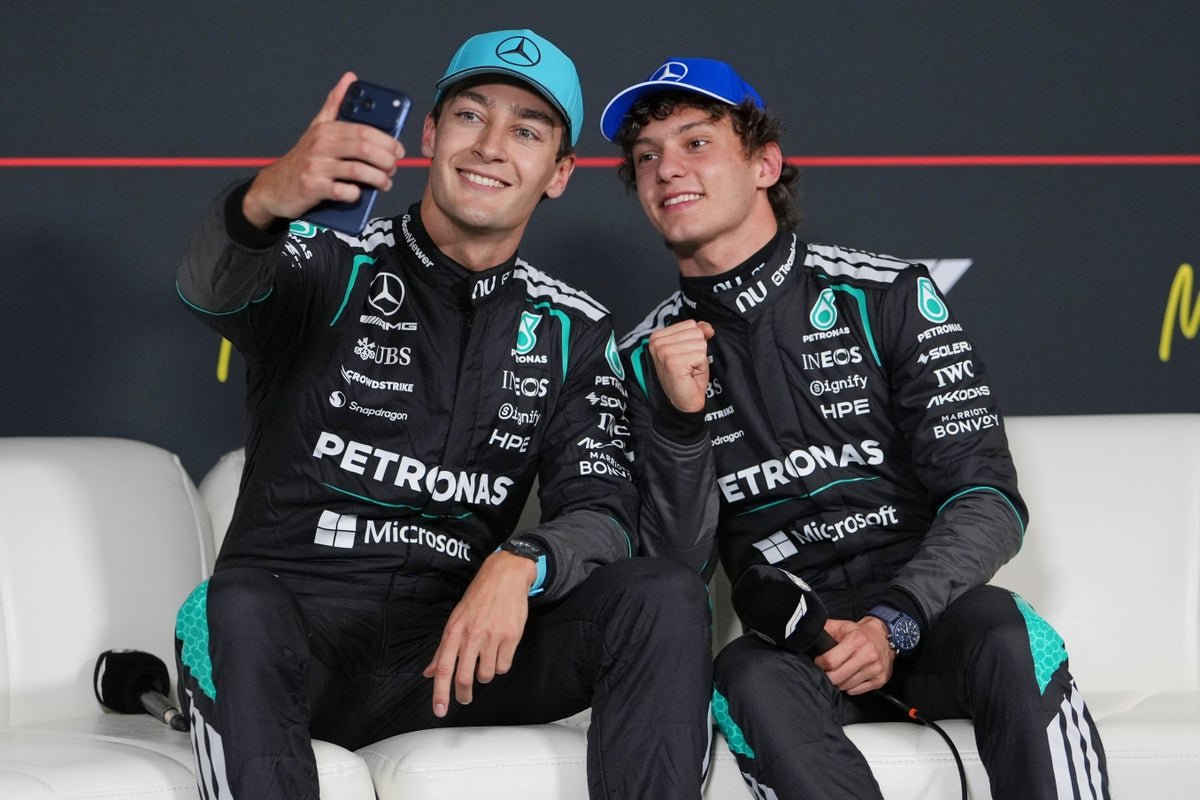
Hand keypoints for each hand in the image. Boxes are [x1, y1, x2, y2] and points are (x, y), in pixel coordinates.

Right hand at [242, 71, 405, 229]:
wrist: (275, 186)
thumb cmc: (304, 158)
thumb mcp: (318, 128)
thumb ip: (335, 104)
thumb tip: (350, 78)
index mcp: (327, 129)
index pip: (365, 130)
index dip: (387, 141)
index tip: (398, 151)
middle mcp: (320, 145)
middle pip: (364, 149)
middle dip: (386, 161)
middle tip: (393, 169)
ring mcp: (316, 166)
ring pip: (358, 170)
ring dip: (378, 179)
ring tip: (385, 183)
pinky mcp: (312, 187)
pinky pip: (342, 191)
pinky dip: (355, 194)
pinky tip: (359, 194)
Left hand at [423, 551, 536, 716]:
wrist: (505, 576)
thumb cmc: (479, 597)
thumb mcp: (455, 619)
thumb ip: (443, 649)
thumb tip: (429, 672)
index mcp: (454, 631)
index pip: (443, 668)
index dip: (440, 693)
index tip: (439, 710)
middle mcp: (471, 635)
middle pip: (464, 677)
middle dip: (463, 694)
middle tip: (464, 698)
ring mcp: (492, 636)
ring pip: (487, 675)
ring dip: (485, 674)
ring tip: (486, 660)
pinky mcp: (511, 636)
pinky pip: (504, 666)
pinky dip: (501, 664)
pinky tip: (499, 652)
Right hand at [647, 320, 714, 412]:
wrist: (684, 402)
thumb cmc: (688, 376)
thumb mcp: (692, 348)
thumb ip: (698, 333)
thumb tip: (707, 328)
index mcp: (658, 336)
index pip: (690, 324)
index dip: (694, 340)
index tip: (685, 355)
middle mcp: (658, 342)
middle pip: (696, 332)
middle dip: (698, 349)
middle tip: (688, 364)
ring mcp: (664, 352)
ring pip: (700, 343)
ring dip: (699, 359)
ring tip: (689, 369)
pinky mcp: (673, 362)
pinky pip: (701, 355)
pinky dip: (700, 367)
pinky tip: (690, 374)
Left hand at [813, 617, 895, 695]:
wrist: (884, 636)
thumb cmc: (859, 633)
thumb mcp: (841, 625)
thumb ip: (825, 629)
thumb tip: (809, 636)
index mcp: (856, 640)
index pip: (830, 661)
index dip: (820, 663)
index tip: (819, 662)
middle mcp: (867, 655)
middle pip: (837, 677)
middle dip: (827, 675)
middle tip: (826, 671)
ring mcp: (875, 669)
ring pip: (846, 685)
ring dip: (839, 681)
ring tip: (839, 672)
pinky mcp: (880, 679)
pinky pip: (857, 690)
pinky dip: (849, 686)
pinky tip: (849, 677)